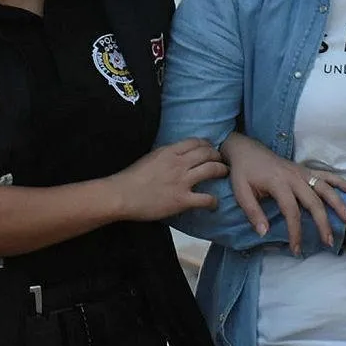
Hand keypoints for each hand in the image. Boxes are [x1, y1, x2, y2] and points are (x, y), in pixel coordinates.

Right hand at [109, 138, 227, 220]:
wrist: (122, 195)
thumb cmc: (130, 178)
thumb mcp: (149, 157)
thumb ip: (165, 155)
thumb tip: (175, 155)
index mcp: (169, 151)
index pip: (195, 142)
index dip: (206, 144)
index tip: (210, 149)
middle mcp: (179, 163)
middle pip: (207, 153)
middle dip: (217, 155)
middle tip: (221, 160)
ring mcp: (182, 181)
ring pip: (211, 169)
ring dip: (221, 170)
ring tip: (224, 173)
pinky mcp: (182, 200)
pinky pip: (206, 198)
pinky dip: (213, 201)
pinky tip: (214, 203)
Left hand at [221, 132, 345, 254]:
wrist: (246, 149)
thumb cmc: (243, 172)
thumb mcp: (241, 192)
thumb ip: (253, 212)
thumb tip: (264, 233)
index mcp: (278, 183)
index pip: (291, 211)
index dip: (295, 232)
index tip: (296, 249)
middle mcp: (294, 177)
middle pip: (314, 202)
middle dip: (323, 223)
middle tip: (329, 242)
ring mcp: (302, 172)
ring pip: (325, 188)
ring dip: (338, 203)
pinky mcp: (305, 169)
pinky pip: (326, 174)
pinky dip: (340, 181)